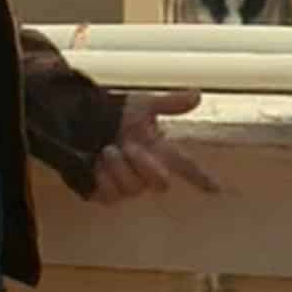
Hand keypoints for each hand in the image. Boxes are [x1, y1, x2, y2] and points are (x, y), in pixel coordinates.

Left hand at [92, 89, 220, 203]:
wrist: (75, 120)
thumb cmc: (111, 113)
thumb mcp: (139, 104)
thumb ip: (169, 103)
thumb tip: (197, 95)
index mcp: (158, 150)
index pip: (185, 166)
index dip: (201, 178)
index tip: (216, 189)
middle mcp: (146, 171)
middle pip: (161, 183)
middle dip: (145, 165)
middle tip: (129, 146)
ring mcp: (126, 184)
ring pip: (134, 189)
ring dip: (119, 168)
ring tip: (107, 149)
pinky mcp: (105, 193)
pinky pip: (112, 196)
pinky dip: (104, 178)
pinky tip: (96, 164)